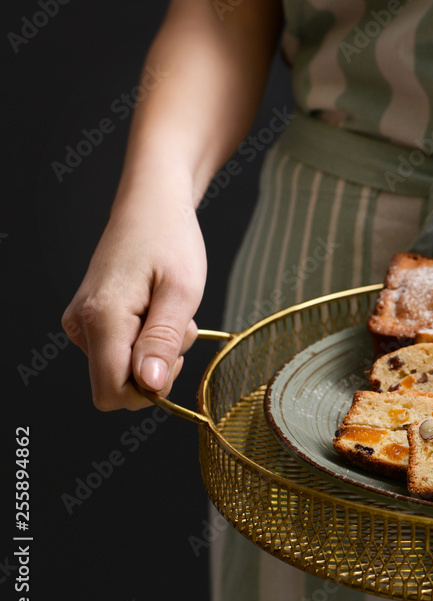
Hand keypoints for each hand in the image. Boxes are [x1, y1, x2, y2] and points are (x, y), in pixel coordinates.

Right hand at [62, 191, 205, 410]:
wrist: (151, 207)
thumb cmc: (170, 240)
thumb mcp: (182, 292)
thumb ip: (164, 341)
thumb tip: (150, 386)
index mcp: (102, 318)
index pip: (112, 392)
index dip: (149, 391)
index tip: (176, 357)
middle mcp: (82, 324)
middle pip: (116, 385)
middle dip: (155, 369)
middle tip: (177, 327)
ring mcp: (81, 323)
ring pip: (121, 369)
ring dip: (155, 351)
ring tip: (168, 310)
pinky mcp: (89, 320)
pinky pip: (118, 352)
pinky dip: (145, 340)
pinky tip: (155, 310)